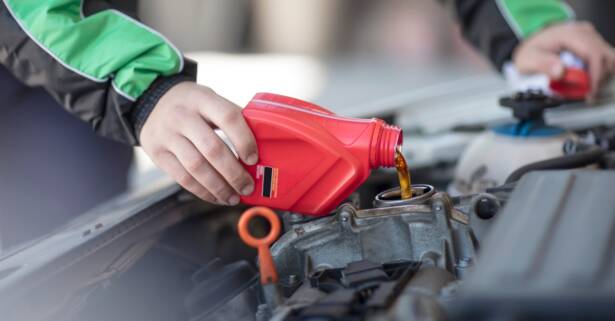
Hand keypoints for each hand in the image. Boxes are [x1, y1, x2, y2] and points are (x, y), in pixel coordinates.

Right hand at [140, 82, 257, 204]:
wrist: (153, 102)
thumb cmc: (193, 105)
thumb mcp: (211, 100)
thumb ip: (232, 118)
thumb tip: (263, 145)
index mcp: (202, 98)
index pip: (228, 118)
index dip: (244, 140)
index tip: (253, 159)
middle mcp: (182, 115)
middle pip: (213, 149)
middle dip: (234, 173)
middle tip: (248, 187)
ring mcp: (166, 135)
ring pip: (197, 168)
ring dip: (219, 187)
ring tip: (234, 197)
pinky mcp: (157, 153)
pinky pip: (182, 178)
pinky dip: (203, 192)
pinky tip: (216, 196)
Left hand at [513, 21, 614, 98]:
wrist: (530, 47)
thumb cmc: (530, 53)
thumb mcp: (528, 60)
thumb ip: (542, 65)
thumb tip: (560, 71)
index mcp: (568, 34)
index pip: (592, 53)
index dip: (595, 74)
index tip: (590, 91)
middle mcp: (583, 31)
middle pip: (605, 55)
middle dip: (600, 76)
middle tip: (588, 92)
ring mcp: (590, 35)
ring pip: (609, 57)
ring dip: (602, 74)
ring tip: (588, 88)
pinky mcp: (593, 42)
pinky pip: (604, 58)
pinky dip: (600, 71)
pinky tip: (589, 81)